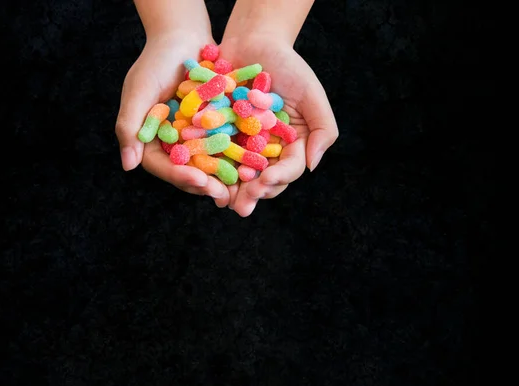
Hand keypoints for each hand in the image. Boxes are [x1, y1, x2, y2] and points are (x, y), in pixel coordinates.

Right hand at [115, 31, 230, 206]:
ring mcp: (192, 136)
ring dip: (222, 178)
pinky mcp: (212, 127)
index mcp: (149, 139)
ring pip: (207, 163)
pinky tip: (251, 165)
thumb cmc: (156, 59)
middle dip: (204, 184)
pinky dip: (235, 156)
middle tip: (222, 196)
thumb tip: (128, 166)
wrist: (182, 35)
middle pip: (186, 170)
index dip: (180, 175)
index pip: (161, 165)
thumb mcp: (139, 90)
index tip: (199, 181)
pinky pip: (224, 145)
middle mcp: (170, 142)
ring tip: (239, 189)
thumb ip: (130, 125)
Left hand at [219, 34, 338, 216]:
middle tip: (241, 207)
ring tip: (221, 202)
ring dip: (230, 191)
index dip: (278, 179)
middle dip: (253, 195)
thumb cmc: (288, 65)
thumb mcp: (312, 94)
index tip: (266, 182)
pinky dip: (209, 168)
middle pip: (262, 180)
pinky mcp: (220, 135)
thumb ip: (322, 129)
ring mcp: (243, 144)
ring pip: (238, 175)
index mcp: (292, 145)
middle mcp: (268, 150)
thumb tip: (313, 166)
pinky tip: (201, 179)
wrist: (254, 41)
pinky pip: (215, 156)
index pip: (289, 170)